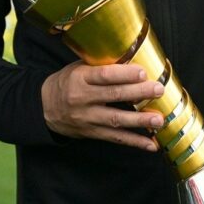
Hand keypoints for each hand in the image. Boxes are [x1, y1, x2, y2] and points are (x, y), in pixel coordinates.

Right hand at [41, 62, 165, 150]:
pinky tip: (151, 144)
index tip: (143, 72)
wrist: (44, 107)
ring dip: (140, 121)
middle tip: (158, 90)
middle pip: (113, 95)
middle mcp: (82, 99)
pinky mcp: (92, 133)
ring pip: (116, 120)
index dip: (124, 74)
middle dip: (138, 93)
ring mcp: (87, 118)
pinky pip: (115, 138)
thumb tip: (133, 59)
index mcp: (80, 78)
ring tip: (159, 120)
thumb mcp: (78, 68)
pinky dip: (135, 142)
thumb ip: (101, 66)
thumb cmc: (67, 82)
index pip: (104, 75)